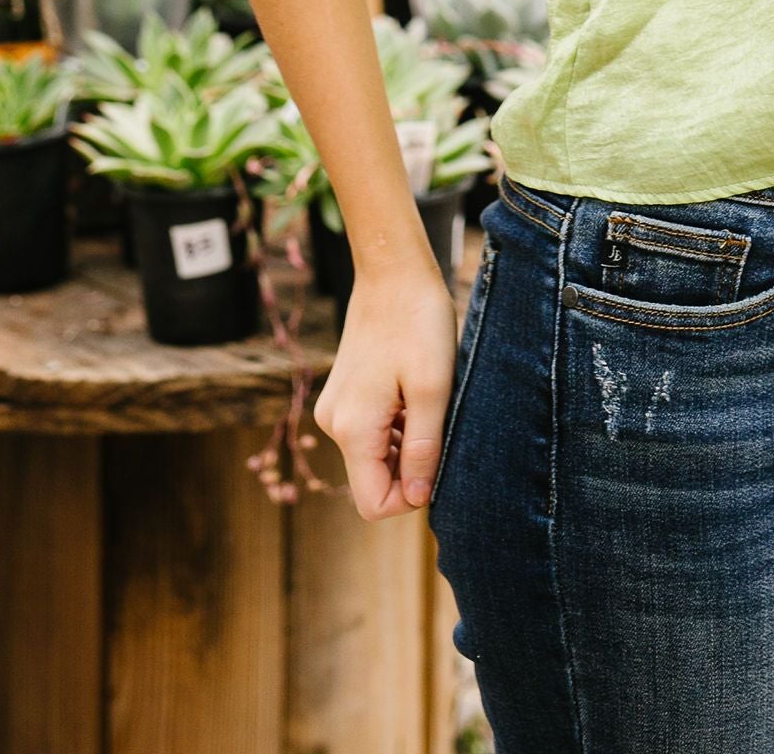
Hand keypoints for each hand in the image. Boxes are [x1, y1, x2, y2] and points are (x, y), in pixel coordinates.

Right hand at [315, 259, 457, 518]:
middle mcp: (334, 424)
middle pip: (374, 480)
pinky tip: (413, 391)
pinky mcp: (343, 394)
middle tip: (438, 422)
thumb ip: (424, 447)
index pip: (374, 503)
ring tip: (427, 400)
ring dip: (406, 443)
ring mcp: (335, 408)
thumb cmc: (418, 322)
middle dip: (411, 466)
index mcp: (353, 429)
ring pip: (374, 456)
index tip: (439, 459)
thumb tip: (419, 498)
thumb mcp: (432, 388)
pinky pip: (370, 432)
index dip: (411, 497)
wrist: (393, 270)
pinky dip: (396, 425)